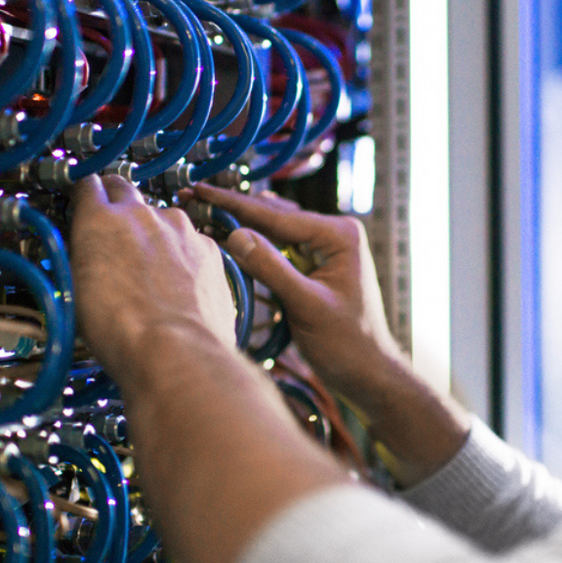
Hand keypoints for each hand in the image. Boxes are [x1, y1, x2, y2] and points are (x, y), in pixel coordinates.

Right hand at [70, 176, 236, 380]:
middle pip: (126, 190)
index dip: (86, 193)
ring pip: (163, 218)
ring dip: (156, 233)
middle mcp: (142, 215)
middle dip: (118, 201)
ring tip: (152, 269)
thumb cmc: (120, 329)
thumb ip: (84, 257)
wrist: (174, 349)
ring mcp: (181, 229)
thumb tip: (86, 253)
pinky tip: (182, 282)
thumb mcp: (76, 291)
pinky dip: (185, 254)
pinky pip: (192, 242)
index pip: (88, 185)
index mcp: (101, 220)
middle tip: (114, 224)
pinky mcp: (209, 249)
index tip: (85, 201)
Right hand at [187, 183, 404, 414]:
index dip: (234, 204)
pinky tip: (229, 240)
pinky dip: (255, 249)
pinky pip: (280, 251)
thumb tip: (235, 235)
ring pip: (274, 232)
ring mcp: (326, 250)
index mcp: (340, 235)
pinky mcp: (316, 267)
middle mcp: (335, 234)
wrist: (368, 373)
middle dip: (233, 211)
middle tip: (193, 196)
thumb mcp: (306, 305)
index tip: (200, 189)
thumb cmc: (348, 343)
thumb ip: (271, 269)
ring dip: (241, 227)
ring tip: (203, 213)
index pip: (277, 216)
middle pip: (274, 218)